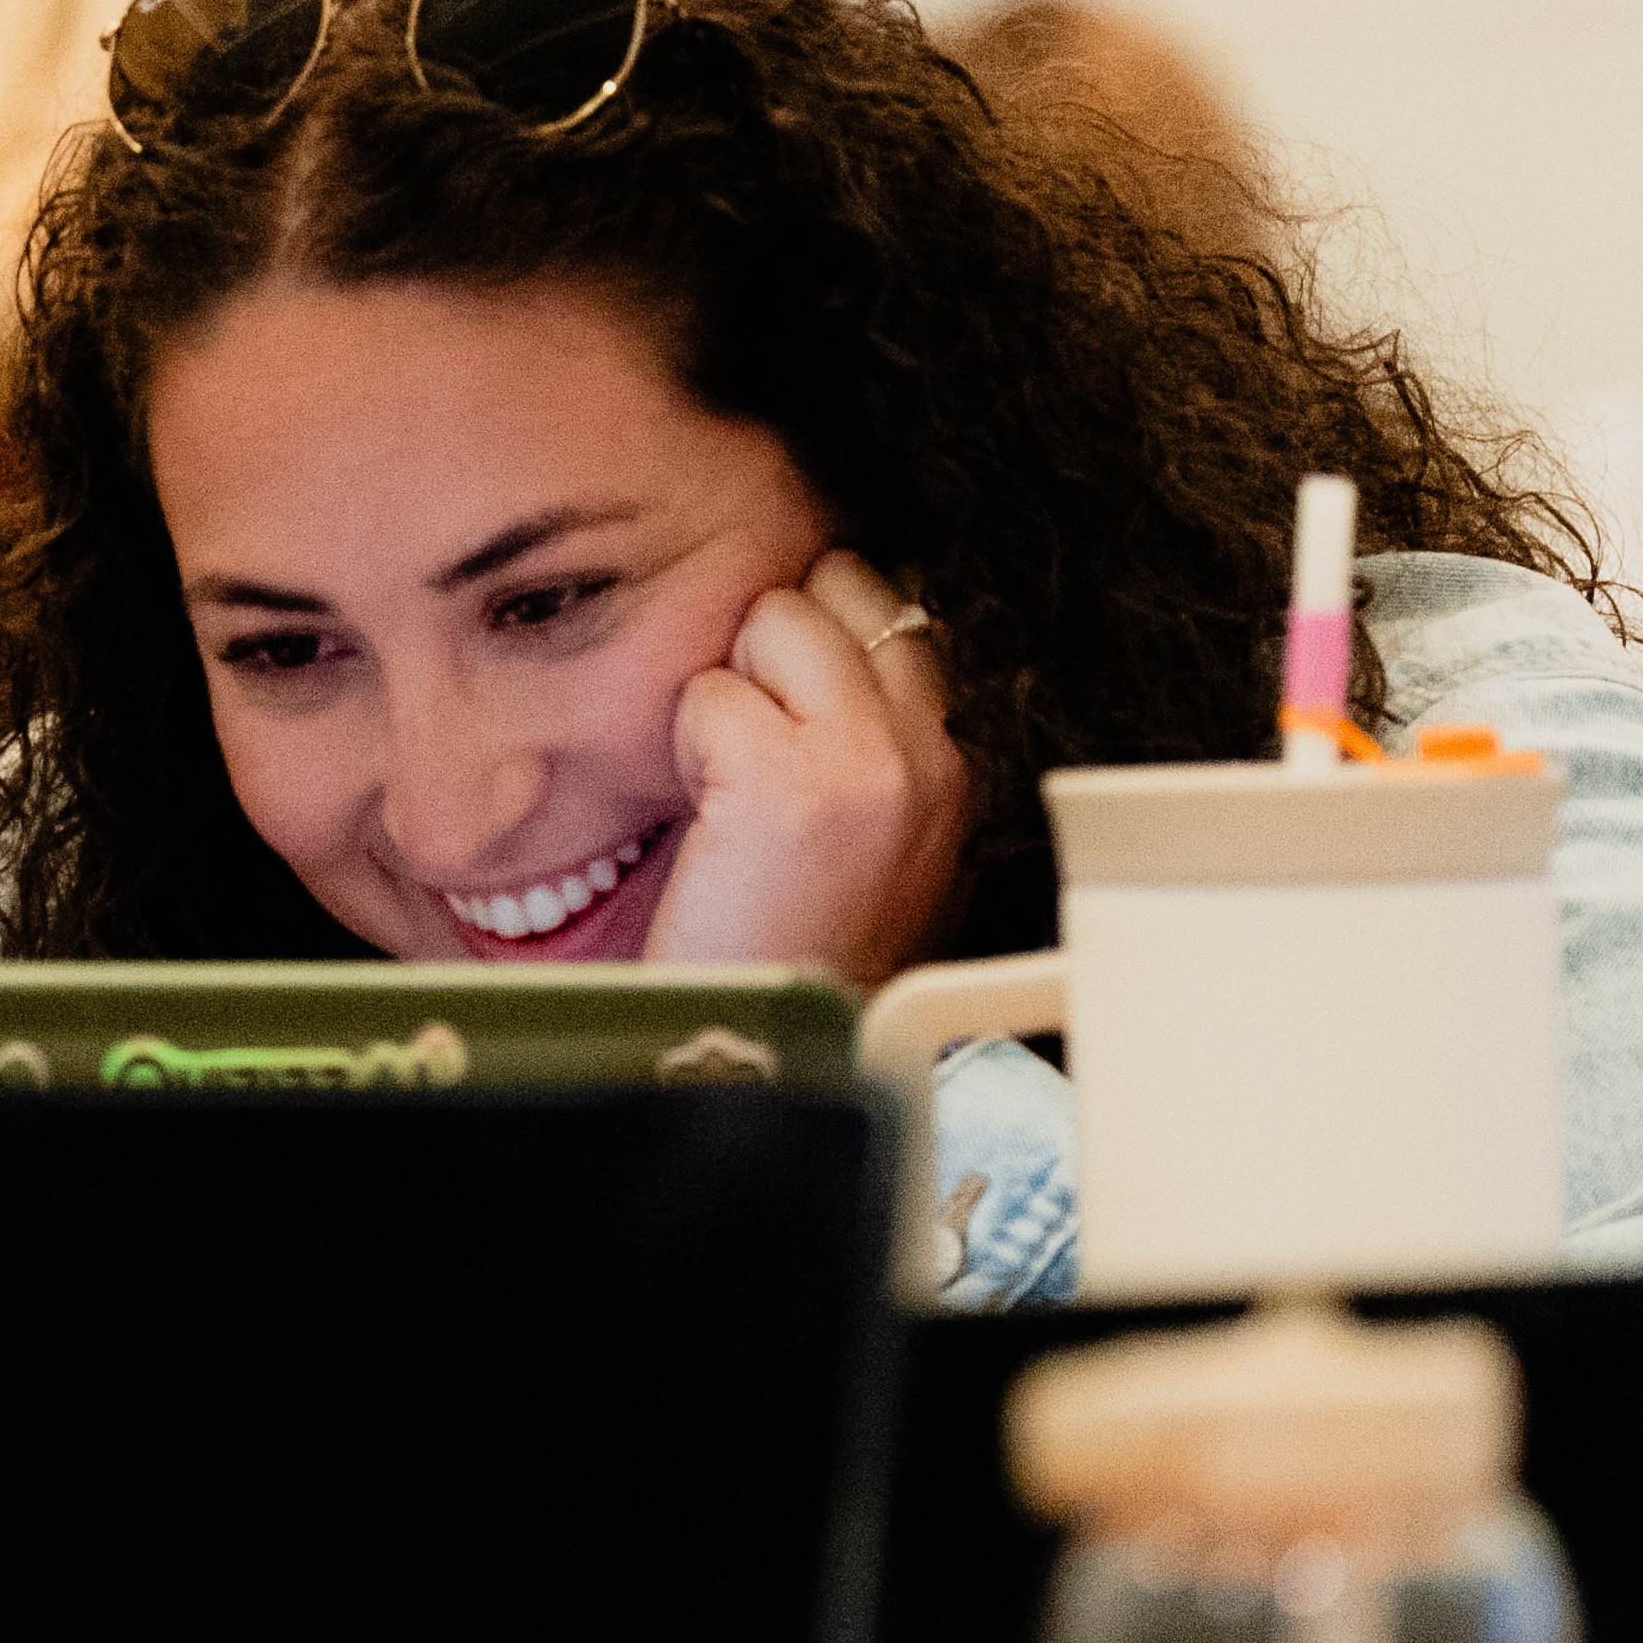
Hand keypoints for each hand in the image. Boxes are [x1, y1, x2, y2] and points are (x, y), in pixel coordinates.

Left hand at [644, 550, 969, 990]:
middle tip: (750, 747)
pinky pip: (711, 691)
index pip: (897, 610)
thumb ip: (871, 742)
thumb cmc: (794, 950)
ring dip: (728, 686)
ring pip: (778, 616)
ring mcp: (872, 764)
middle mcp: (932, 756)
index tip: (781, 698)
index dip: (818, 631)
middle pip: (841, 586)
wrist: (775, 1055)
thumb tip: (822, 628)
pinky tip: (705, 816)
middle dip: (776, 640)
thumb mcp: (874, 842)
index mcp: (955, 768)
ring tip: (728, 787)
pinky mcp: (794, 782)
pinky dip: (687, 741)